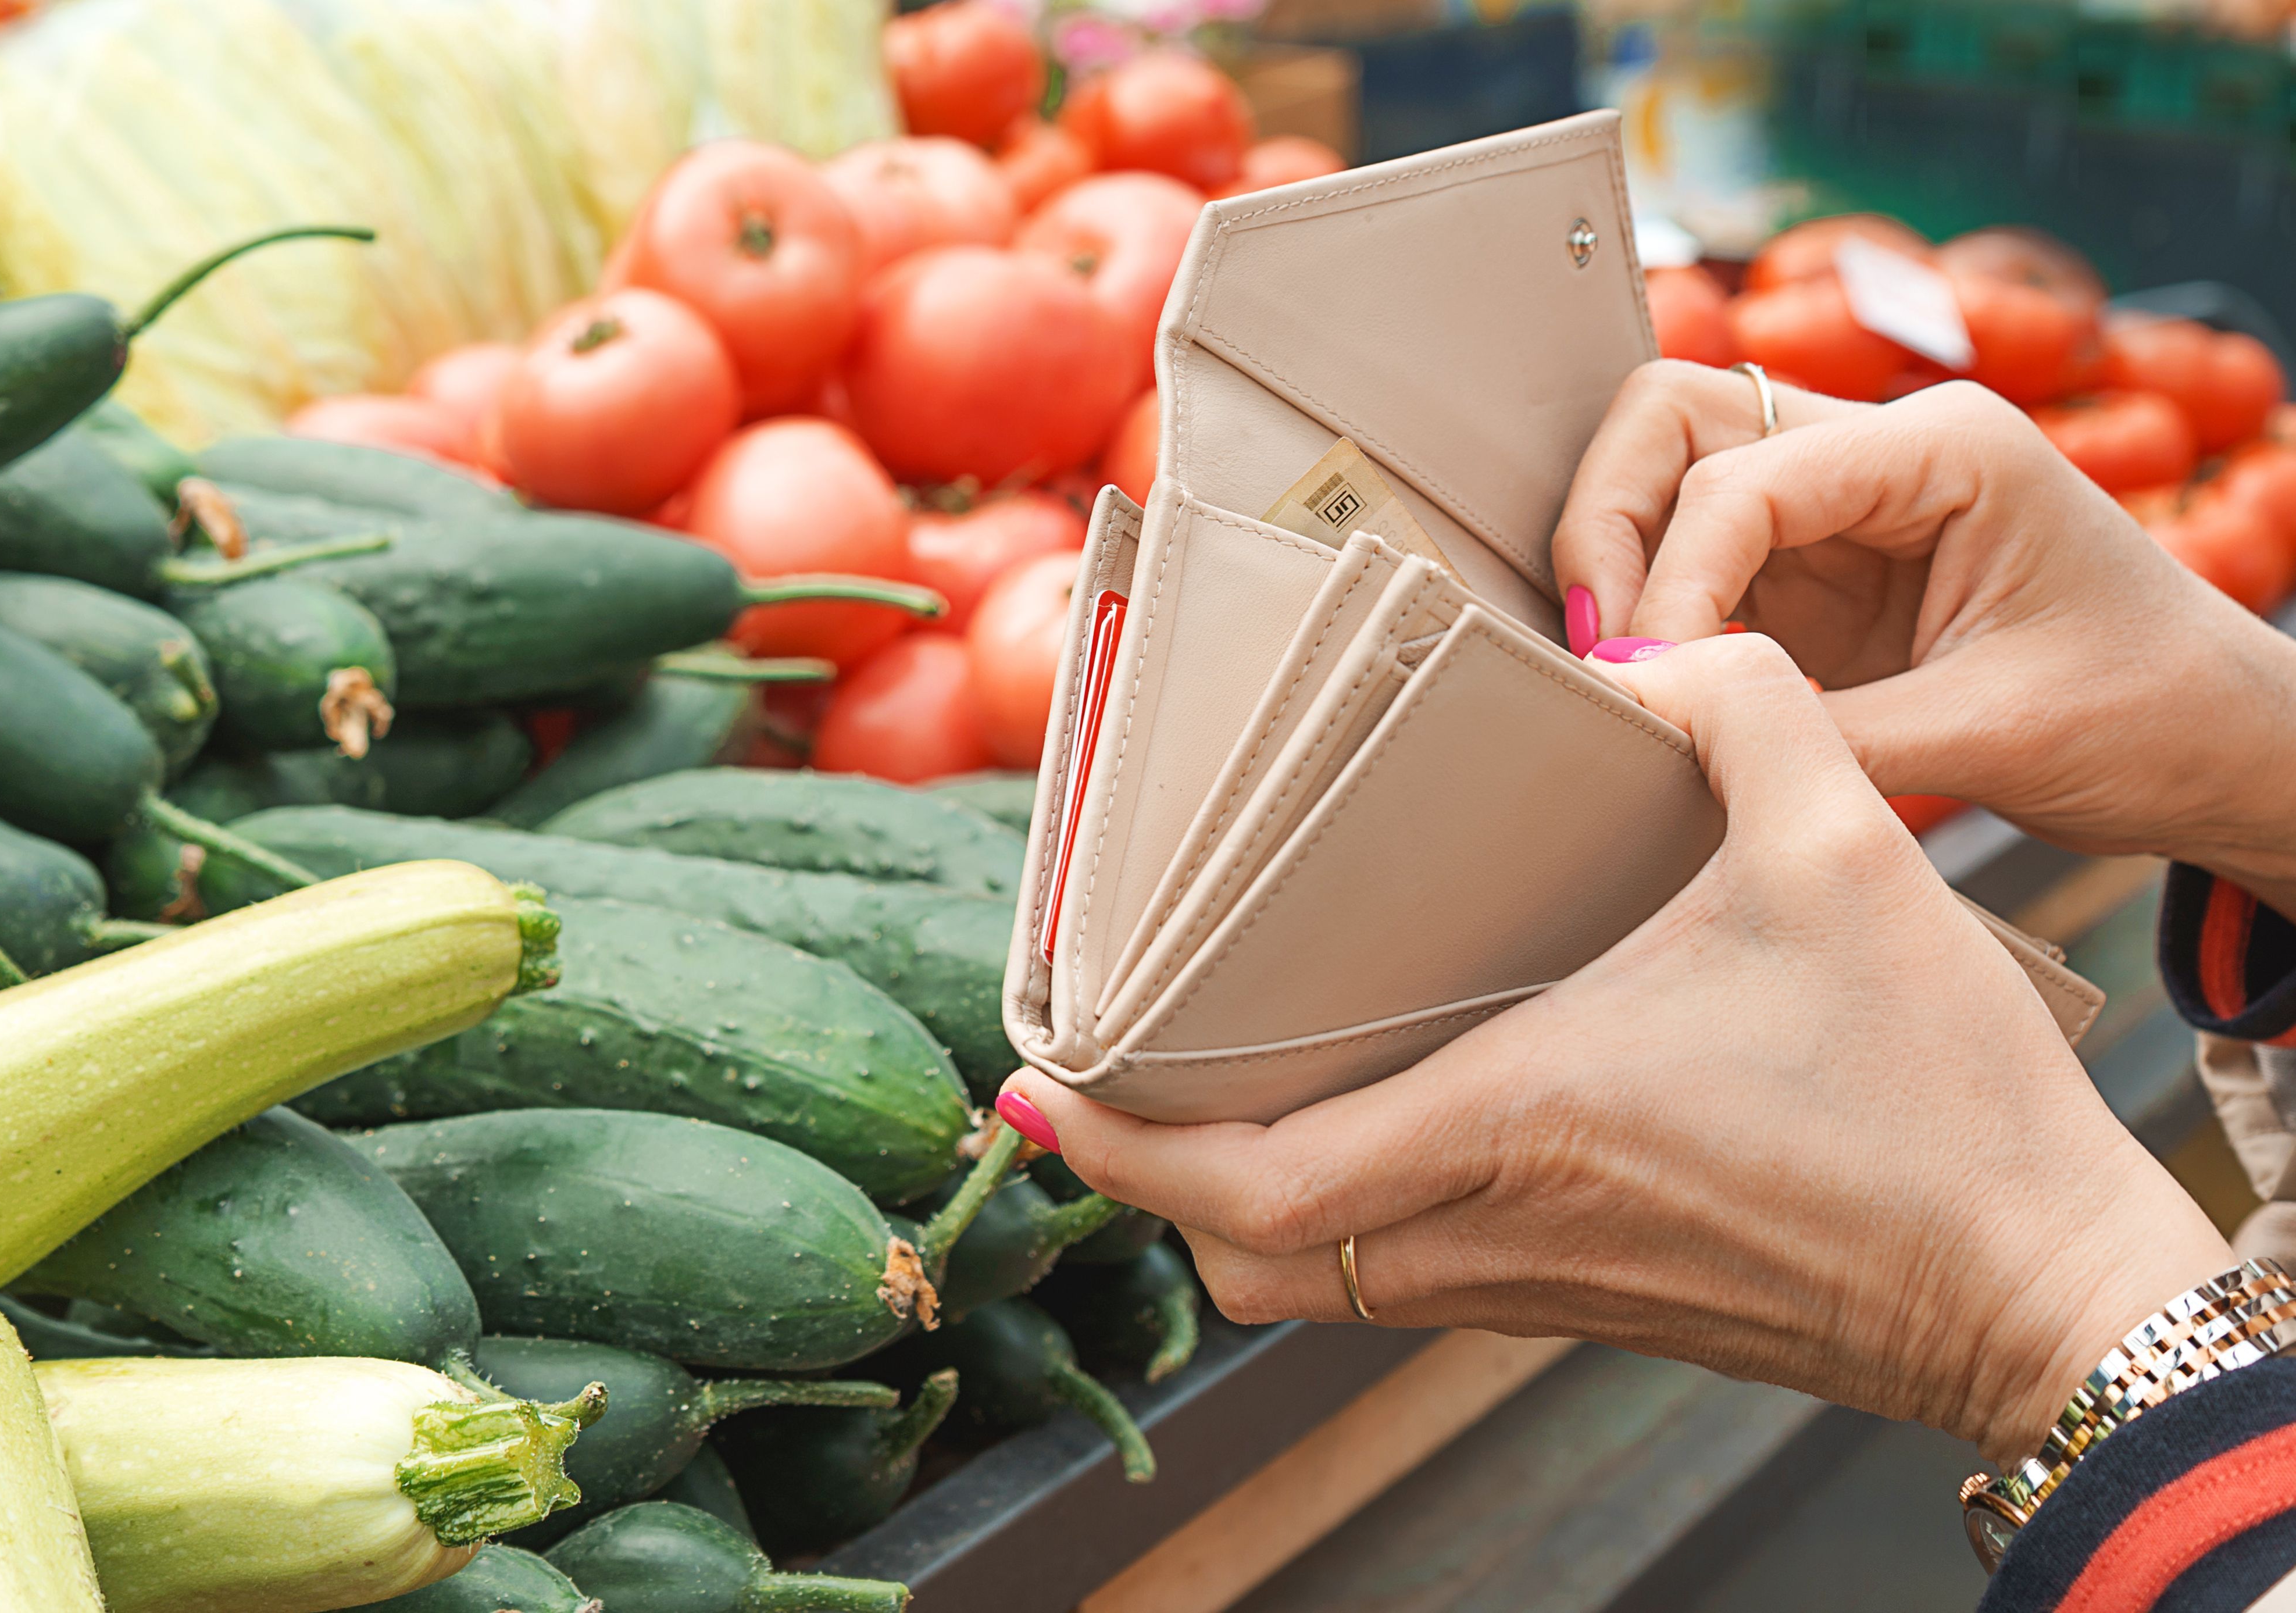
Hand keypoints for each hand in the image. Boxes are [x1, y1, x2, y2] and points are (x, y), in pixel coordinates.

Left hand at [1004, 634, 2234, 1463]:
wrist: (2042, 1288)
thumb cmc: (1943, 1094)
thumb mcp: (1849, 851)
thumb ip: (1740, 713)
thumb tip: (1657, 644)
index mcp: (1519, 1124)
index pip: (1252, 1184)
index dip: (1120, 1153)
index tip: (1034, 1092)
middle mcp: (1502, 1228)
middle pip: (1253, 1262)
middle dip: (1158, 1192)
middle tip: (1109, 1093)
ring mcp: (1544, 1287)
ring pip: (1326, 1286)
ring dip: (1250, 1210)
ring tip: (1214, 1101)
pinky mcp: (1598, 1306)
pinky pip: (1414, 1282)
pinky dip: (1352, 1225)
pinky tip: (1378, 1125)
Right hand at [1552, 361, 2295, 912]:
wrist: (2223, 750)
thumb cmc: (2152, 717)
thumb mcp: (1996, 734)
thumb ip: (1825, 730)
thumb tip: (1669, 727)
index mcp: (1948, 446)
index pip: (1740, 476)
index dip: (1670, 580)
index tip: (1645, 683)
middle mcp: (1884, 448)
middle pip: (1674, 418)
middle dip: (1612, 527)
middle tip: (1601, 651)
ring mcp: (1845, 504)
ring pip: (1667, 473)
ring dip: (1622, 561)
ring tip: (1621, 670)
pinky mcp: (1819, 570)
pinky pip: (1696, 558)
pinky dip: (1656, 611)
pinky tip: (1663, 685)